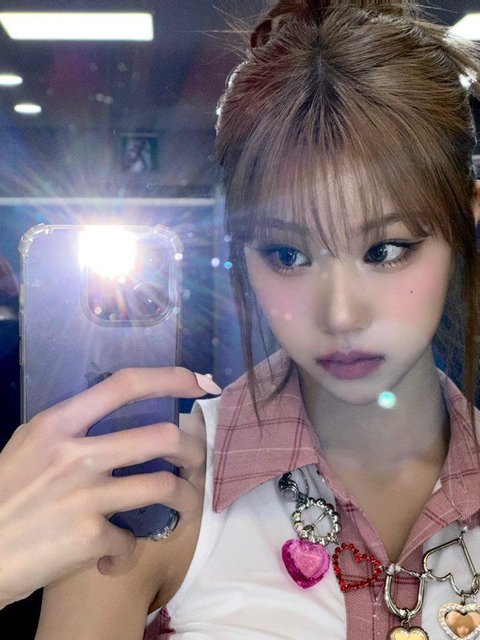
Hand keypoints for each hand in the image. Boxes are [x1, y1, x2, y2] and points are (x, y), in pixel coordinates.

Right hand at [0, 367, 217, 607]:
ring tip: (181, 506)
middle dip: (193, 449)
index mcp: (58, 424)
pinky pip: (130, 540)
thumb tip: (110, 413)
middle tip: (195, 461)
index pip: (124, 386)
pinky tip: (112, 555)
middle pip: (161, 437)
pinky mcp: (89, 536)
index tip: (198, 383)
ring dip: (185, 499)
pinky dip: (125, 551)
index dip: (169, 379)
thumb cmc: (3, 496)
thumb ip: (68, 429)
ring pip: (164, 486)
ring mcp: (85, 494)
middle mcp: (75, 453)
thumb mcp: (28, 446)